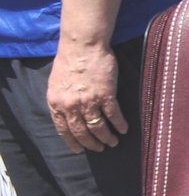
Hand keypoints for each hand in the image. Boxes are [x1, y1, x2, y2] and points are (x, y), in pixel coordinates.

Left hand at [47, 37, 122, 151]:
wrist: (82, 46)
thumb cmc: (69, 60)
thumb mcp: (56, 83)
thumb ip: (61, 99)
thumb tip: (68, 112)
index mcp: (56, 103)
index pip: (64, 129)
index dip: (72, 141)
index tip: (79, 149)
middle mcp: (71, 106)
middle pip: (81, 131)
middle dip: (91, 143)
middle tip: (100, 148)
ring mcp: (88, 101)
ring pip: (97, 127)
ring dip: (106, 137)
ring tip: (113, 142)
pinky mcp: (106, 94)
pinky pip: (113, 115)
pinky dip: (119, 124)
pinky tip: (123, 129)